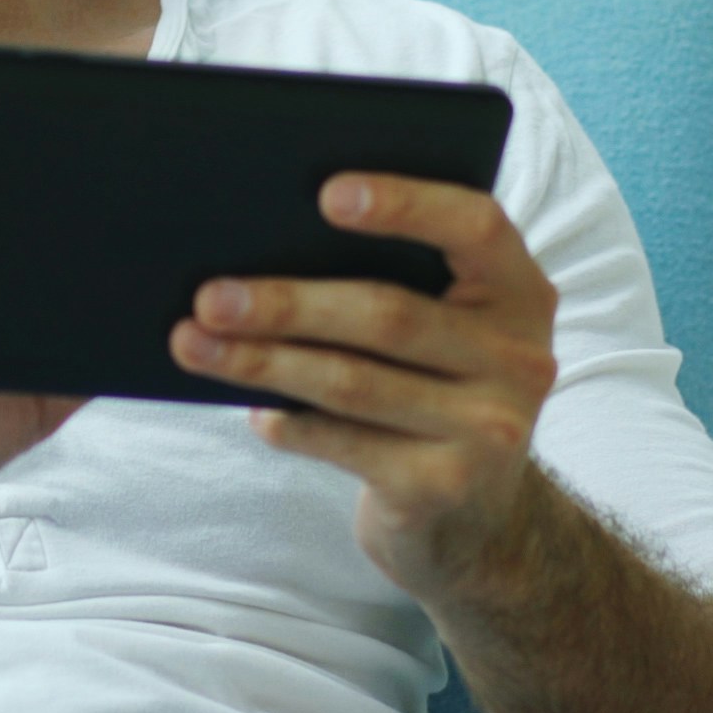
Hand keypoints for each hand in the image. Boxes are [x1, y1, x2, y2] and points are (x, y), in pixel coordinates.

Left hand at [168, 173, 562, 603]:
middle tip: (208, 296)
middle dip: (288, 303)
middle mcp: (519, 357)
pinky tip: (252, 410)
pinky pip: (344, 443)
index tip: (325, 193)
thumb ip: (392, 280)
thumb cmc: (429, 389)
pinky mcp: (445, 486)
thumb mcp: (440, 330)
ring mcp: (489, 428)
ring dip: (262, 362)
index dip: (406, 205)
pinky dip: (288, 423)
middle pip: (389, 315)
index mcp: (518, 292)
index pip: (476, 227)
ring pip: (353, 382)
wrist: (473, 519)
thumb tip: (259, 245)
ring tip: (193, 344)